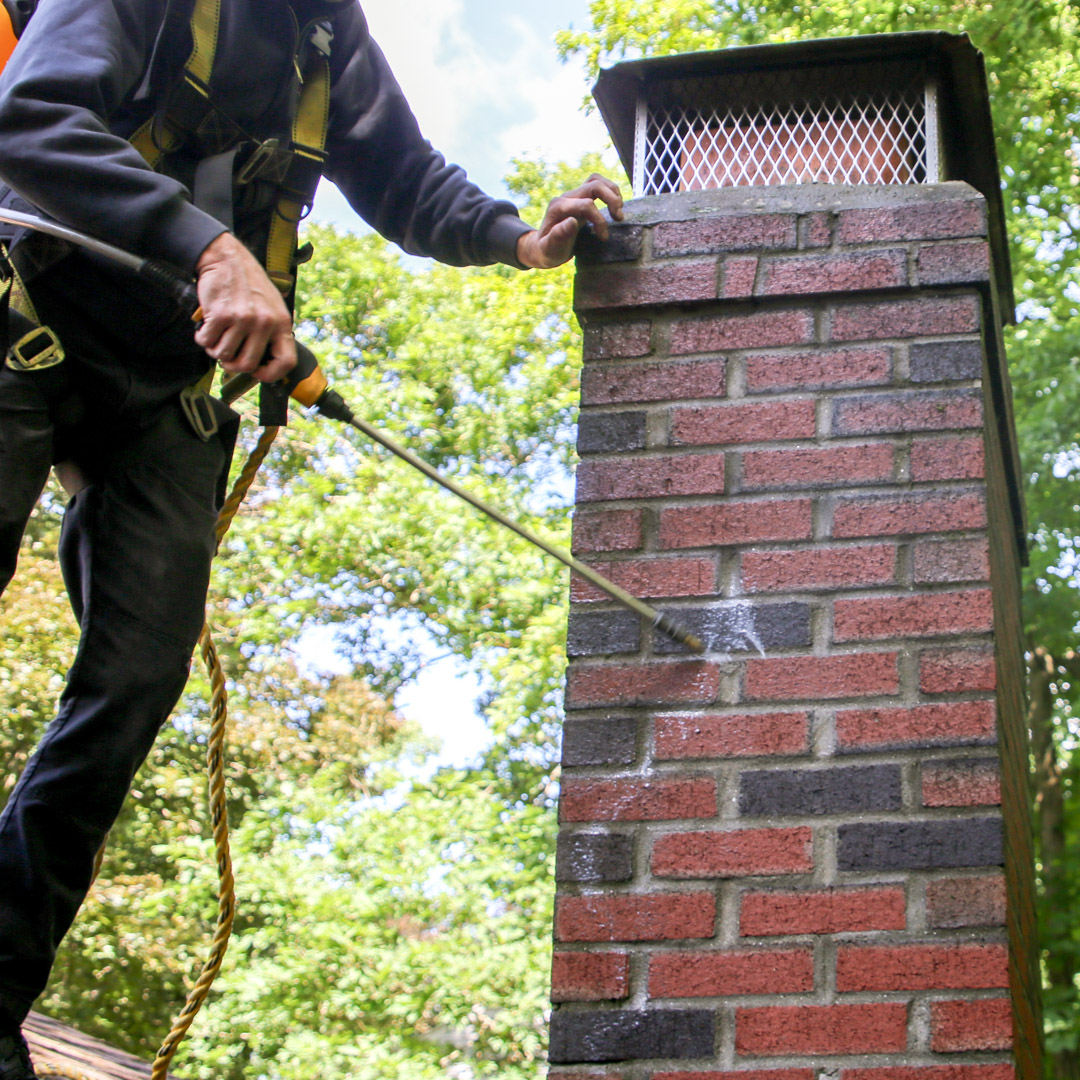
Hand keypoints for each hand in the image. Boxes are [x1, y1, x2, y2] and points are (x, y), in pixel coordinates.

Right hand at [193, 232, 296, 381]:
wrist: (226, 257)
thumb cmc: (248, 284)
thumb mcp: (272, 306)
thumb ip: (272, 332)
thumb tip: (265, 364)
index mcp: (281, 323)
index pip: (285, 361)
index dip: (271, 374)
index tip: (257, 374)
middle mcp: (264, 323)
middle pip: (247, 364)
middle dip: (233, 364)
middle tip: (227, 355)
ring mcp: (242, 319)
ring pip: (224, 355)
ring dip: (215, 349)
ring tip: (217, 335)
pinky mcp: (220, 315)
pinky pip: (207, 342)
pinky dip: (203, 339)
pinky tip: (206, 327)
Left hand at [516, 173, 624, 269]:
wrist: (543, 247)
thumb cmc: (548, 251)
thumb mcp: (550, 248)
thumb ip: (559, 235)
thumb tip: (572, 221)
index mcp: (559, 207)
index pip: (586, 205)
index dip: (599, 220)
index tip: (603, 237)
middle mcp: (566, 197)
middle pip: (594, 185)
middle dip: (611, 199)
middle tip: (619, 218)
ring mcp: (573, 196)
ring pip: (596, 180)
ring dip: (612, 192)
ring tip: (618, 211)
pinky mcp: (580, 198)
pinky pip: (596, 185)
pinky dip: (609, 192)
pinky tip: (614, 207)